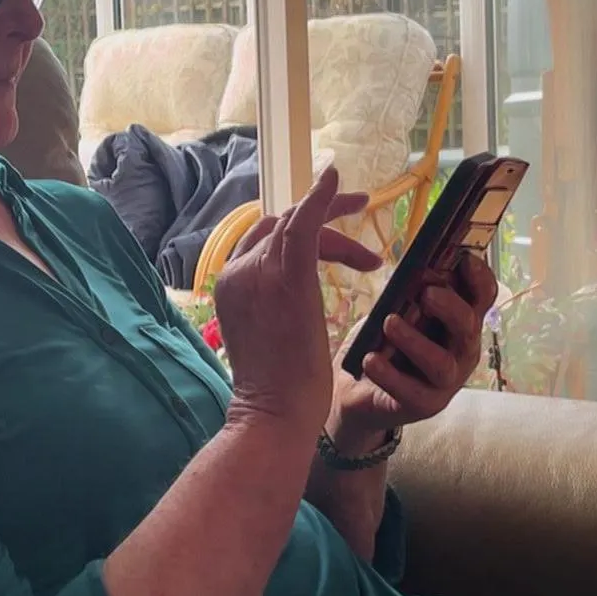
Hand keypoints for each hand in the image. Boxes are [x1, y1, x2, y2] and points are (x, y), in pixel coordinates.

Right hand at [213, 165, 382, 433]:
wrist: (274, 413)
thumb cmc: (279, 390)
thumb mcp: (266, 336)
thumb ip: (271, 307)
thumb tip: (291, 305)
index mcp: (229, 284)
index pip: (261, 241)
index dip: (296, 226)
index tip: (328, 228)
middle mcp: (237, 271)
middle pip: (278, 226)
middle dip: (318, 215)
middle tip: (359, 208)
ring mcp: (259, 272)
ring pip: (296, 222)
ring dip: (333, 213)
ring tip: (367, 209)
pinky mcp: (287, 277)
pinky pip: (304, 223)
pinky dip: (321, 198)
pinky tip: (337, 182)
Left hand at [326, 252, 497, 453]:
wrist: (358, 391)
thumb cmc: (384, 342)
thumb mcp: (396, 310)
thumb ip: (410, 293)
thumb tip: (419, 270)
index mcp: (459, 322)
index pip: (481, 297)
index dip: (479, 278)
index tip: (465, 260)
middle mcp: (460, 350)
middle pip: (468, 327)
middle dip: (450, 307)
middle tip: (426, 294)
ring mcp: (446, 381)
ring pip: (441, 363)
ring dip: (415, 340)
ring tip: (389, 323)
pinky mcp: (424, 405)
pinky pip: (411, 391)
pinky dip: (389, 374)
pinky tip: (370, 359)